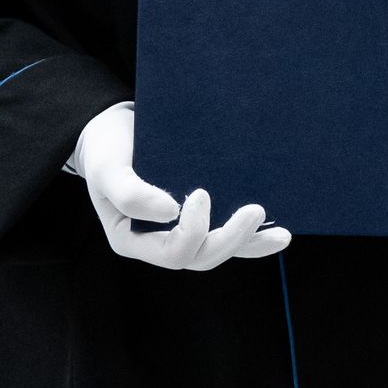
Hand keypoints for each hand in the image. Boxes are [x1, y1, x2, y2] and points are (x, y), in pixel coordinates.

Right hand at [70, 103, 289, 269]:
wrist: (113, 131)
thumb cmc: (106, 151)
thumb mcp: (108, 168)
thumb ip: (130, 193)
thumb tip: (170, 212)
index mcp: (132, 239)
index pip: (172, 252)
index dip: (193, 231)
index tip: (200, 193)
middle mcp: (158, 241)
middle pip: (200, 256)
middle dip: (231, 239)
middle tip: (254, 210)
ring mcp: (180, 230)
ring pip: (218, 249)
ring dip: (249, 243)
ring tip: (281, 235)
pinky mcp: (198, 216)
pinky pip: (225, 232)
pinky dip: (251, 236)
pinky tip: (278, 232)